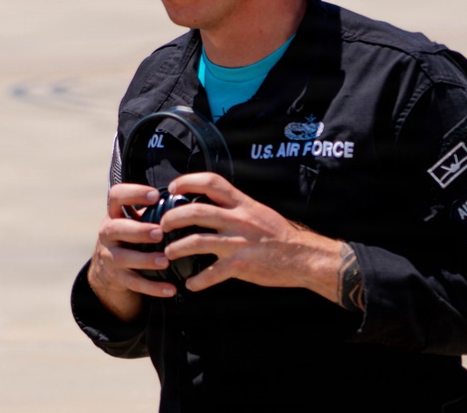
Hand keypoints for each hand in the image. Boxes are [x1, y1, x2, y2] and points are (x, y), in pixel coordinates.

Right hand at [87, 183, 178, 321]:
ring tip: (165, 261)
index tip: (156, 195)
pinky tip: (170, 289)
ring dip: (144, 259)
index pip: (116, 196)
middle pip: (116, 228)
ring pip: (122, 258)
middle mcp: (108, 233)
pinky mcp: (116, 277)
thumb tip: (190, 203)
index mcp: (115, 214)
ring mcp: (109, 255)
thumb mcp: (135, 220)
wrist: (107, 267)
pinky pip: (133, 283)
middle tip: (160, 232)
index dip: (134, 193)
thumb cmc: (132, 236)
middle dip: (138, 230)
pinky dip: (152, 287)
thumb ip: (154, 212)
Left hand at [160, 172, 342, 299]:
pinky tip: (190, 284)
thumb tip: (209, 200)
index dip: (188, 181)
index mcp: (242, 203)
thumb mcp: (257, 210)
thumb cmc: (279, 234)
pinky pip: (212, 273)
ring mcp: (238, 242)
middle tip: (162, 224)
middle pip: (195, 211)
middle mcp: (238, 219)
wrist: (304, 256)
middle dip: (172, 217)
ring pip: (197, 241)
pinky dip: (198, 280)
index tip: (173, 187)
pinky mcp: (241, 265)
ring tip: (167, 253)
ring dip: (176, 248)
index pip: (211, 182)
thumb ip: (234, 205)